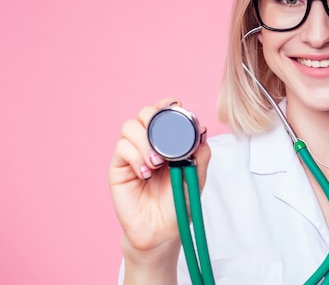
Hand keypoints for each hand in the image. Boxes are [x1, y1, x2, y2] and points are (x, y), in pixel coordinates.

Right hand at [108, 98, 210, 261]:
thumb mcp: (196, 177)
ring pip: (130, 127)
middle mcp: (149, 143)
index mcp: (168, 141)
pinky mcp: (118, 168)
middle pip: (144, 113)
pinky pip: (122, 148)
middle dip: (155, 121)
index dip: (167, 105)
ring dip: (145, 141)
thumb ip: (201, 153)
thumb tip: (202, 129)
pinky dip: (136, 156)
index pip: (163, 112)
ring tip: (157, 164)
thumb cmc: (178, 203)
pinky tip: (145, 174)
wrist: (163, 231)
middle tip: (166, 143)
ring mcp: (132, 154)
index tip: (176, 108)